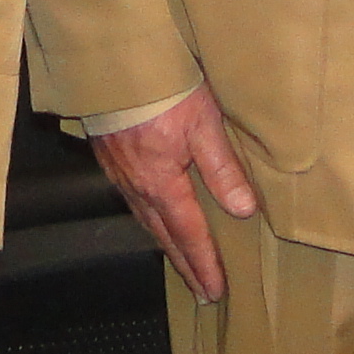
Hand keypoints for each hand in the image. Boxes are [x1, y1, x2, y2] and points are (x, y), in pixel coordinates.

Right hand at [89, 86, 258, 302]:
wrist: (112, 62)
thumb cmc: (160, 89)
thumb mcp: (202, 124)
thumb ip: (223, 168)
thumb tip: (244, 211)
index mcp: (162, 184)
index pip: (189, 234)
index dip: (204, 264)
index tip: (215, 291)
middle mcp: (137, 186)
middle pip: (164, 235)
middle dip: (184, 265)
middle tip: (201, 291)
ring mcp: (119, 172)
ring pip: (146, 219)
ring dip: (166, 244)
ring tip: (182, 262)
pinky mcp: (109, 156)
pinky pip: (132, 200)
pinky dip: (148, 219)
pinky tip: (154, 216)